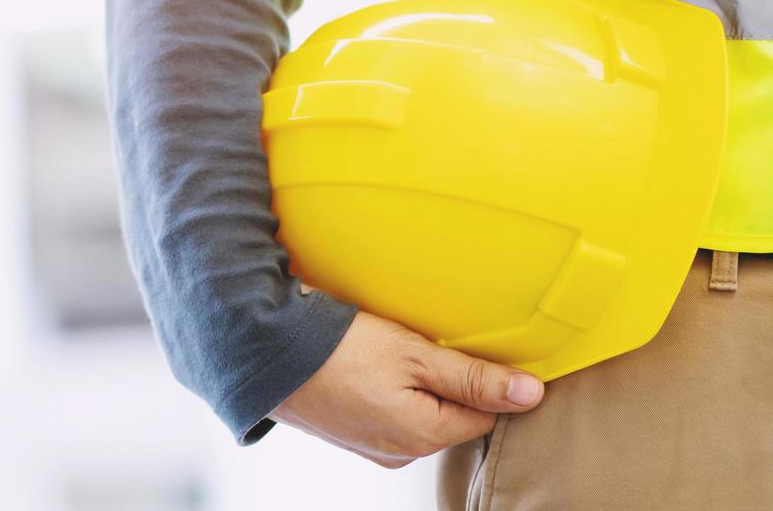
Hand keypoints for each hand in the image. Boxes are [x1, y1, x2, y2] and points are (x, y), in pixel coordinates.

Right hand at [270, 309, 544, 467]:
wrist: (264, 353)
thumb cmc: (337, 349)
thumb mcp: (413, 353)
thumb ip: (474, 376)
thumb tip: (531, 394)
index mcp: (425, 435)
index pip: (487, 414)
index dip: (484, 377)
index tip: (462, 346)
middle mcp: (402, 451)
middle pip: (453, 416)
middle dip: (446, 381)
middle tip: (420, 344)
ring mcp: (373, 447)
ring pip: (420, 415)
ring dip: (415, 385)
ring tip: (388, 352)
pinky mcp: (351, 436)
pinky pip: (388, 415)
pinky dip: (387, 391)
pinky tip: (368, 366)